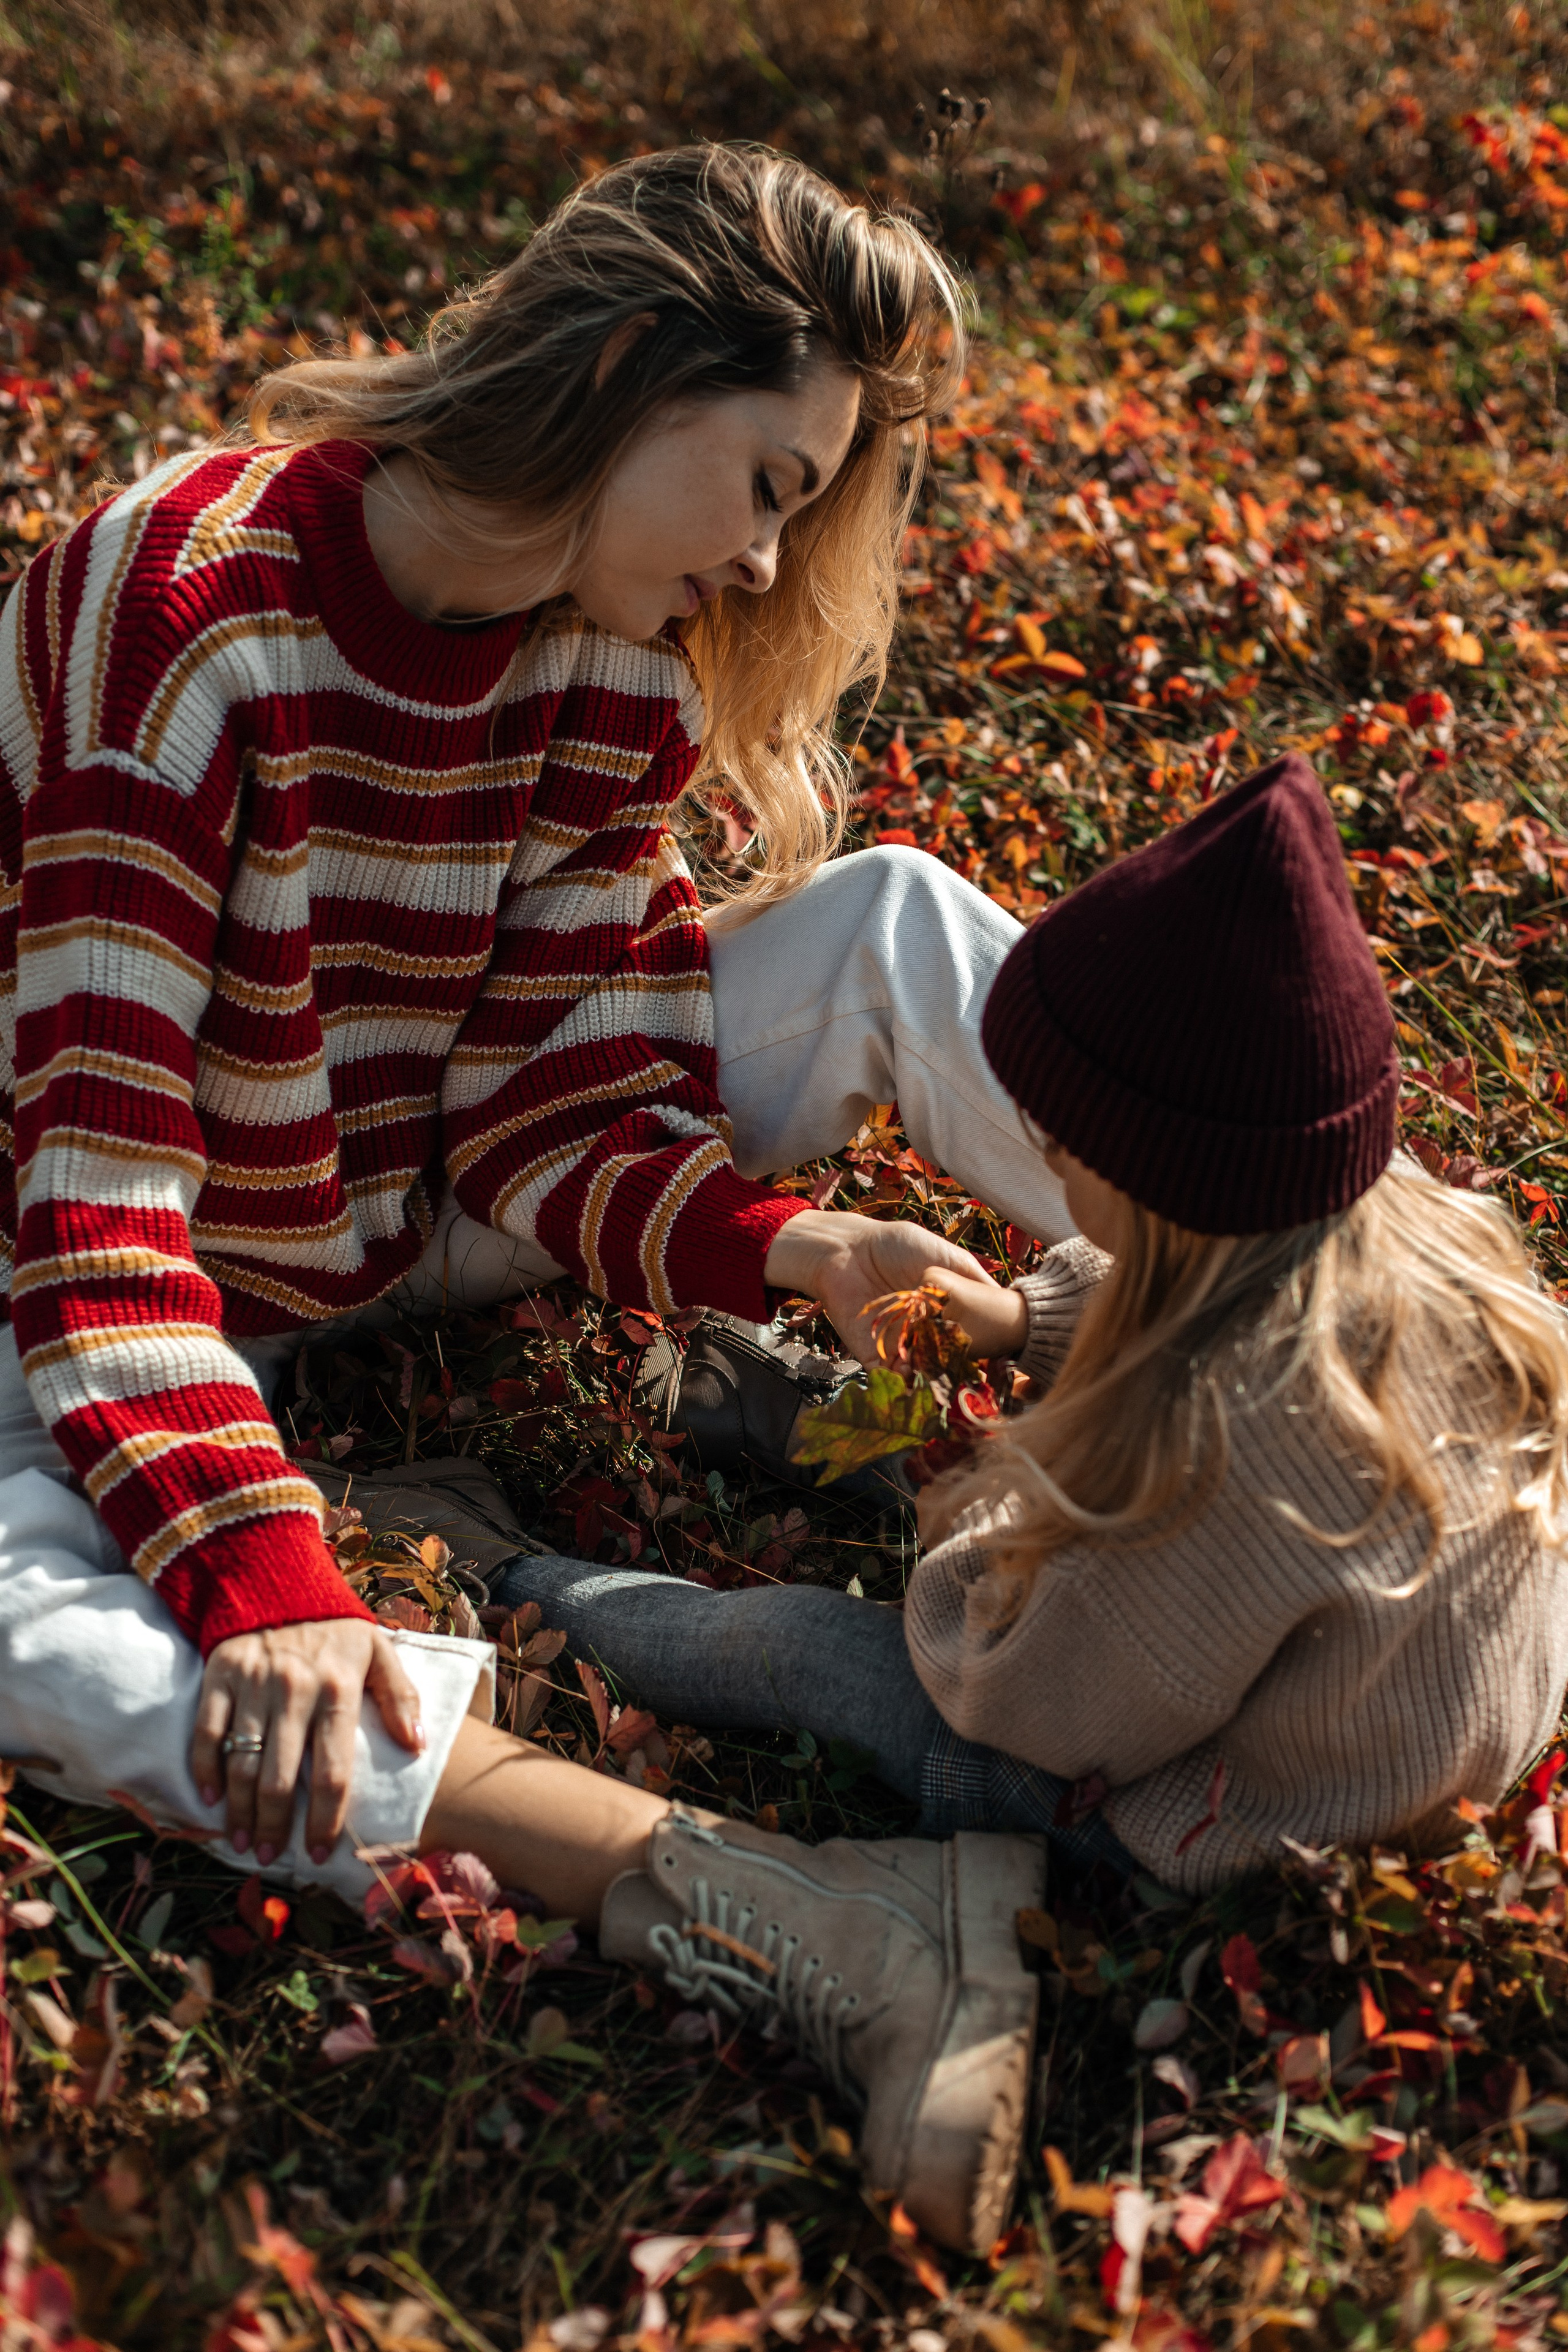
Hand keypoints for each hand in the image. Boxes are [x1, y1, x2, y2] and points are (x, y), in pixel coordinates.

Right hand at [190, 1619, 424, 1867]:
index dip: (326, 1821)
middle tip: (271, 1857)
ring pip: (242, 1763)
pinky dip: (205, 1769)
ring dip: (241, 1811)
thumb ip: (401, 1698)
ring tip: (244, 1842)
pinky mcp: (219, 1676)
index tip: (320, 1854)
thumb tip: (417, 1746)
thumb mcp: (379, 1652)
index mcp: (338, 1689)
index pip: (333, 1773)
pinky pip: (207, 1732)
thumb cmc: (336, 1629)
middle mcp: (294, 1691)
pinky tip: (211, 1799)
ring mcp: (253, 1684)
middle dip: (275, 1827)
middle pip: (281, 1779)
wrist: (279, 1581)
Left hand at [763, 1210, 1028, 1365]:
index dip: (982, 1347)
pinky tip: (910, 1372)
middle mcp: (925, 1332)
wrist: (847, 1250)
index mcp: (945, 1311)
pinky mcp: (873, 1354)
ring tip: (940, 1375)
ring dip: (932, 1377)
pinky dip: (901, 1379)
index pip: (968, 1337)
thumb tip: (1006, 1299)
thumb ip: (974, 1278)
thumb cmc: (897, 1246)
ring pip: (922, 1372)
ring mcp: (900, 1345)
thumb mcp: (946, 1256)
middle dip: (957, 1368)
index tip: (997, 1355)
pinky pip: (890, 1375)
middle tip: (970, 1373)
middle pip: (947, 1360)